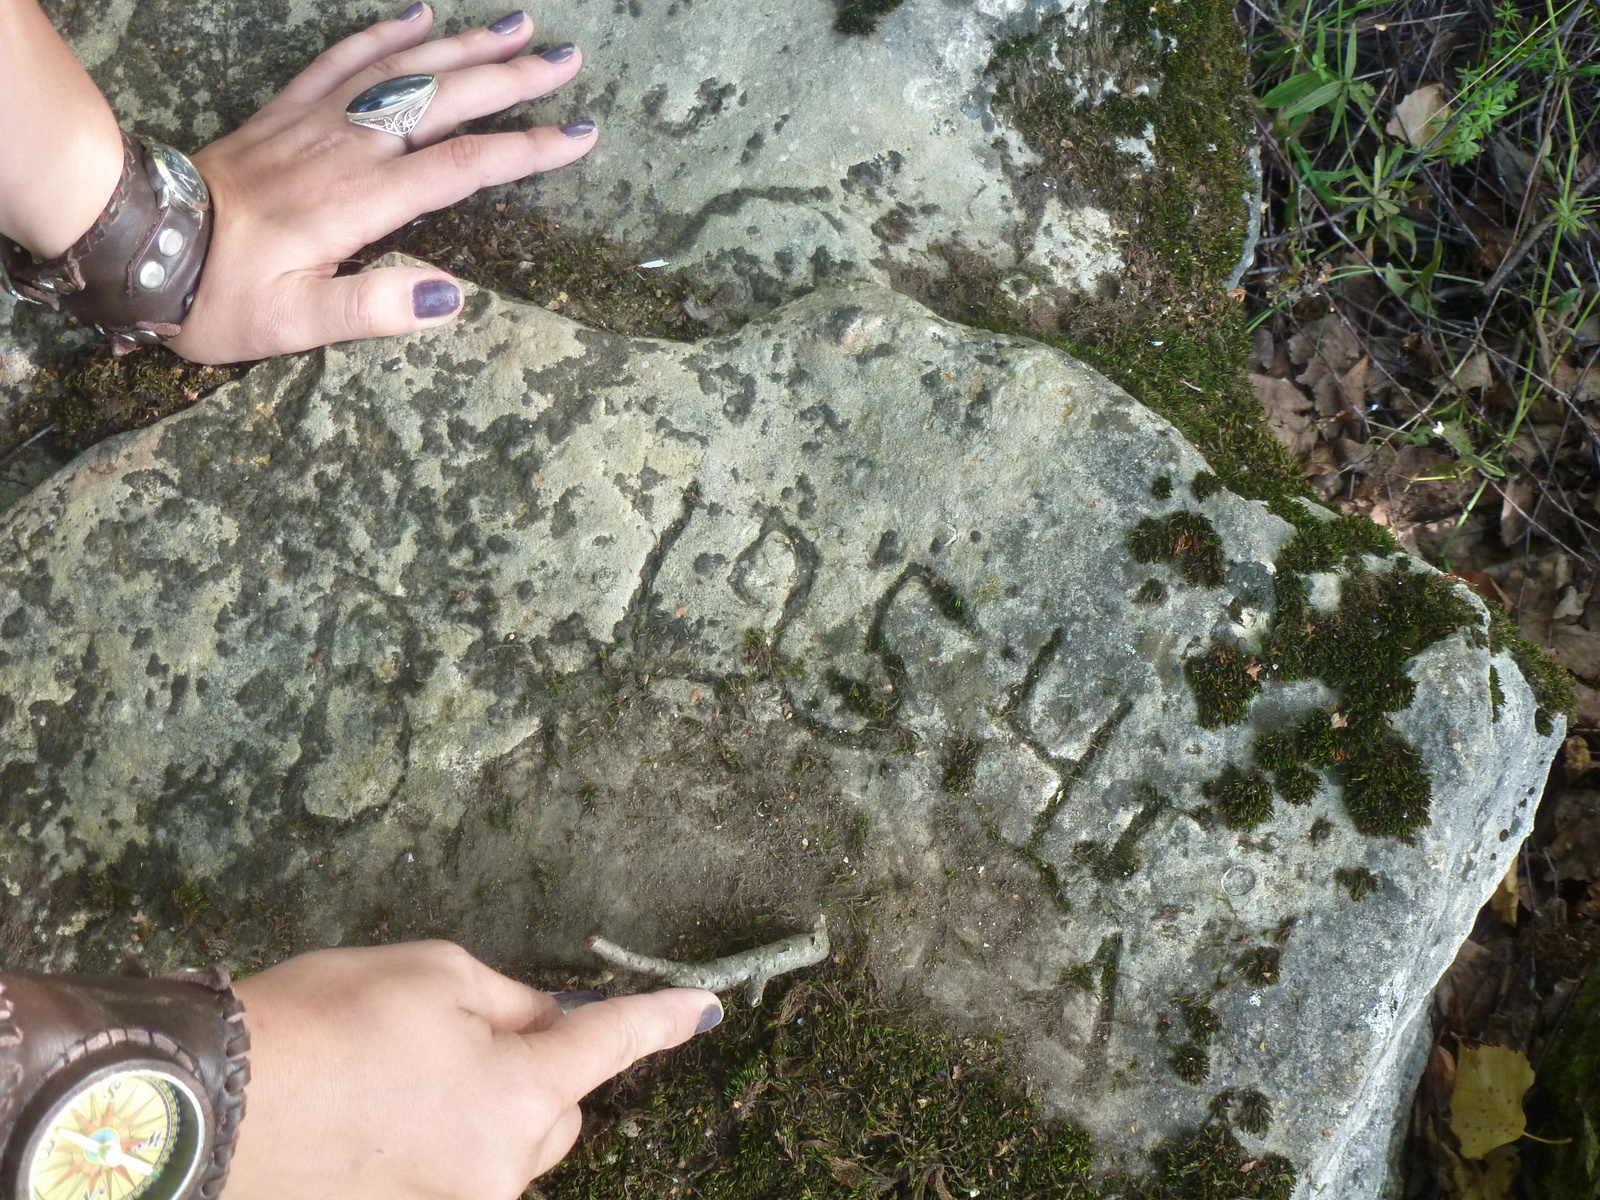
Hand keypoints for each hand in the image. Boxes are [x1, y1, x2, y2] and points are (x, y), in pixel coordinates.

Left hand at [168, 6, 596, 363]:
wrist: (137, 242)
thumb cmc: (222, 295)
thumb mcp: (298, 322)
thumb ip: (374, 311)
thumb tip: (453, 298)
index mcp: (363, 199)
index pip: (464, 165)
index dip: (527, 150)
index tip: (579, 138)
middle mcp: (349, 145)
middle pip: (446, 100)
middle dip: (513, 79)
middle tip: (569, 61)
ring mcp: (317, 120)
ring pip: (403, 67)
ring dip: (465, 45)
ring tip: (518, 25)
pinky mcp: (287, 111)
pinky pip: (343, 57)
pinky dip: (384, 32)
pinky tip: (418, 12)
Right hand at [226, 941, 720, 1199]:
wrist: (210, 1100)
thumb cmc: (326, 1020)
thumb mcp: (435, 975)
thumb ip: (513, 1001)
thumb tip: (550, 1021)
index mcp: (519, 1098)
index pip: (611, 1047)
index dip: (660, 1021)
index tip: (703, 1009)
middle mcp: (498, 1173)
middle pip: (558, 1111)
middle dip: (537, 1070)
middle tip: (464, 1034)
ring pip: (509, 1147)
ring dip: (487, 1108)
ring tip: (403, 1075)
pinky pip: (460, 1171)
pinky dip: (446, 1138)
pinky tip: (384, 1110)